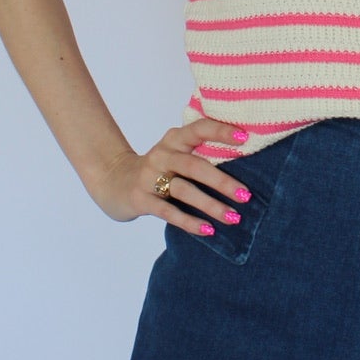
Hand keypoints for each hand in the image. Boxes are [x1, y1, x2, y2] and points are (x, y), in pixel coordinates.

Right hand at [90, 116, 252, 234]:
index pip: (198, 129)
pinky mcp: (140, 199)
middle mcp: (162, 155)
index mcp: (173, 139)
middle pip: (195, 166)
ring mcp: (149, 177)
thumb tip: (246, 166)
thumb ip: (200, 153)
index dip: (221, 131)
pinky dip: (189, 222)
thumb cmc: (158, 168)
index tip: (245, 138)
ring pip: (184, 191)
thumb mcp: (174, 154)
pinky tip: (208, 230)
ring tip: (233, 217)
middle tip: (246, 195)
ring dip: (210, 205)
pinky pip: (168, 212)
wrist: (112, 181)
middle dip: (223, 182)